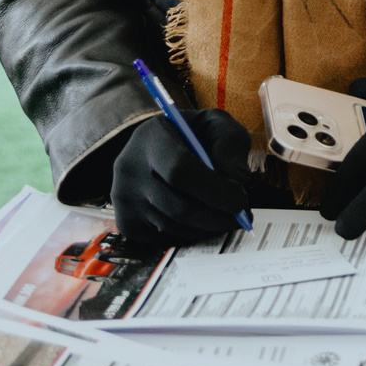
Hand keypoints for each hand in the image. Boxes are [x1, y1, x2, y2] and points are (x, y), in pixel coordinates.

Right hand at [112, 109, 253, 247]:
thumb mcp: (215, 125)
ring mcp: (124, 199)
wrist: (155, 147)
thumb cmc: (191, 136)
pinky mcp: (127, 223)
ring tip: (226, 218)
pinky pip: (164, 239)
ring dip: (207, 228)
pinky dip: (190, 235)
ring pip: (173, 227)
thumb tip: (236, 179)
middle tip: (242, 217)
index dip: (215, 190)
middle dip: (216, 217)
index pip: (179, 169)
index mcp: (151, 137)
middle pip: (177, 207)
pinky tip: (203, 222)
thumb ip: (229, 145)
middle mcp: (129, 169)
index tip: (241, 200)